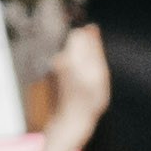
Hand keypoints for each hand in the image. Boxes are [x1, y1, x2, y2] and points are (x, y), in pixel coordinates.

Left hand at [46, 24, 114, 144]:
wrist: (69, 123)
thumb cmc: (88, 102)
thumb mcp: (100, 76)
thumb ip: (95, 49)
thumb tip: (92, 28)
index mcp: (70, 57)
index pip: (78, 34)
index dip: (89, 41)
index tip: (96, 56)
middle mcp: (58, 60)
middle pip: (73, 44)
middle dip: (84, 52)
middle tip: (93, 73)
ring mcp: (53, 68)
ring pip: (70, 56)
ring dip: (80, 63)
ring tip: (86, 83)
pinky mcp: (51, 76)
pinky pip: (65, 66)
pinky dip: (73, 72)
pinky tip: (78, 88)